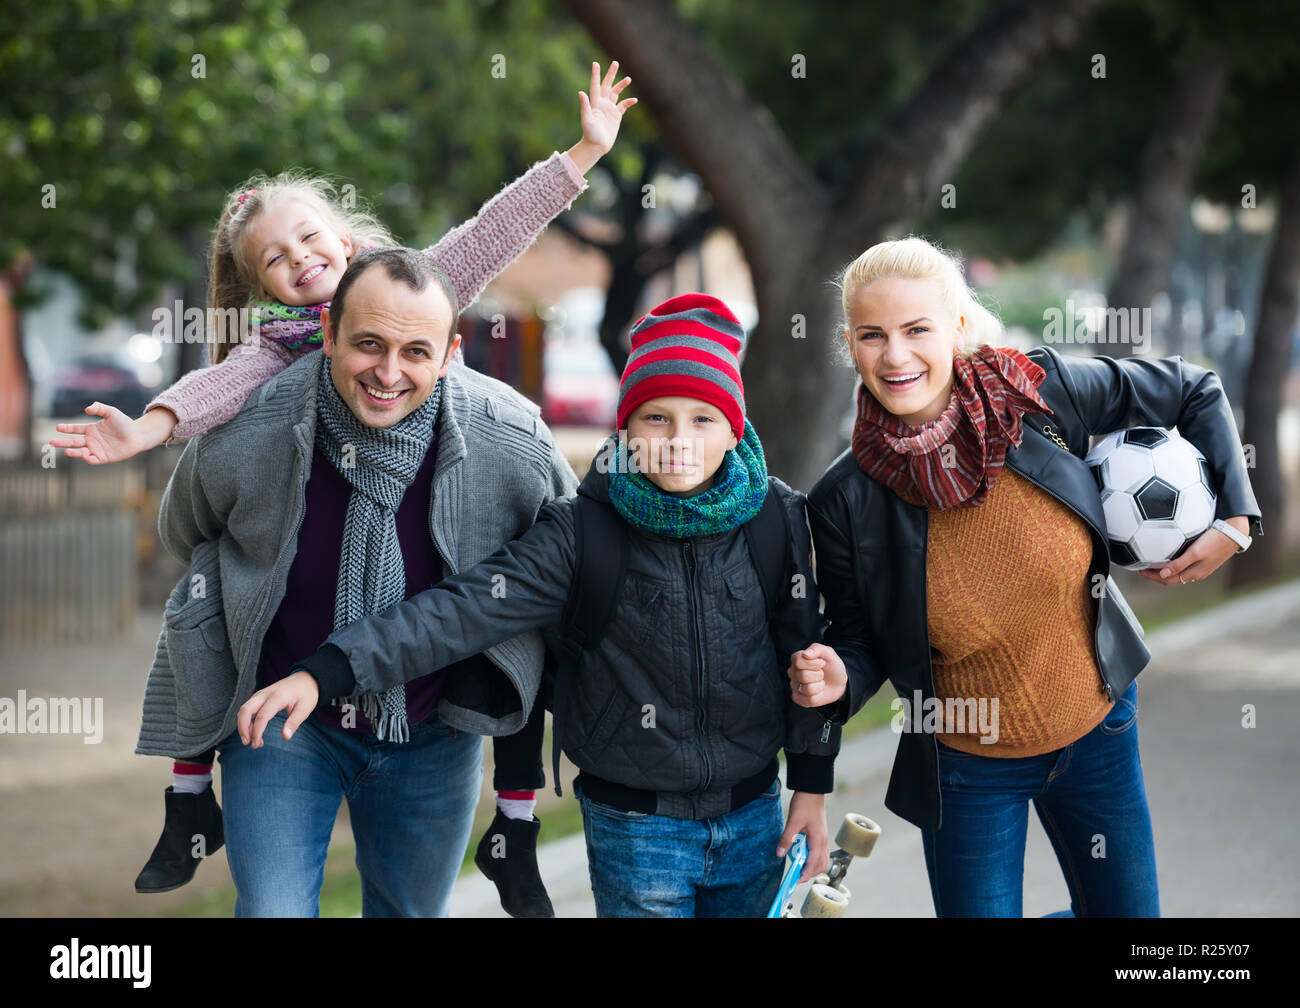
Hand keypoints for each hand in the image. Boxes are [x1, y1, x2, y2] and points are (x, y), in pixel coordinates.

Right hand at [50, 403, 174, 463]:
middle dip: (62, 442)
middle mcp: (91, 440)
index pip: (75, 429)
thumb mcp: (112, 412)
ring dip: (73, 451)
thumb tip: (87, 409)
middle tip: (51, 442)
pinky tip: (84, 454)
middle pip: (73, 441)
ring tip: (66, 451)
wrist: (138, 436)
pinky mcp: (103, 458)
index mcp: (91, 429)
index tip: (57, 427)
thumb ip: (100, 408)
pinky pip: (92, 460)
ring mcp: (96, 449)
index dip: (66, 428)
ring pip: (80, 451)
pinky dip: (87, 458)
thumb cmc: (125, 423)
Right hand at [237, 671, 318, 747]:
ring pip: (244, 709)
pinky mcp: (259, 696)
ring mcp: (261, 694)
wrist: (306, 678)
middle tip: (247, 743)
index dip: (257, 732)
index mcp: (278, 697)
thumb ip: (294, 722)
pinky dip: (247, 721)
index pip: (262, 716)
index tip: (257, 744)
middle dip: (242, 728)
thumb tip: (286, 737)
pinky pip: (248, 708)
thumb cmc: (306, 694)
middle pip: (245, 710)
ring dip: (244, 726)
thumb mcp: (305, 708)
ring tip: (254, 741)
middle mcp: (266, 694)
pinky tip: (254, 732)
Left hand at [567, 60, 635, 173]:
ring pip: (616, 94)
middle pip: (607, 86)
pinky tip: (634, 100)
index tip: (595, 63)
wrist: (596, 146)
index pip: (595, 85)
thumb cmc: (590, 134)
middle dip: (611, 75)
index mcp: (595, 103)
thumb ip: (585, 106)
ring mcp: (609, 110)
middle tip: (615, 63)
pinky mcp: (616, 117)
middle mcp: (602, 104)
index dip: (596, 75)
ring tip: (628, 79)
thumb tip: (581, 92)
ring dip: (621, 86)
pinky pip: (623, 106)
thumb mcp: (587, 120)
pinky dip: (628, 102)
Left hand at [777, 791, 827, 881]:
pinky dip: (812, 858)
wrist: (811, 790)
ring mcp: (823, 838)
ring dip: (811, 865)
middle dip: (809, 872)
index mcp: (818, 839)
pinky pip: (820, 852)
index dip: (805, 873)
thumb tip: (780, 854)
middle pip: (820, 865)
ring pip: (821, 859)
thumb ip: (787, 838)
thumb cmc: (804, 803)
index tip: (797, 880)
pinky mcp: (820, 835)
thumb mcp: (793, 821)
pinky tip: (802, 854)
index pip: (814, 863)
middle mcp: (823, 841)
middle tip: (796, 874)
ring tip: (798, 864)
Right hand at [788, 643, 846, 707]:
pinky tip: (819, 692)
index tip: (822, 663)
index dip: (814, 663)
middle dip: (819, 675)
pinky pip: (809, 700)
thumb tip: (806, 654)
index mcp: (797, 659)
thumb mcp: (829, 654)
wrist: (839, 682)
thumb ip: (818, 649)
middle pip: (803, 676)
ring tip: (820, 682)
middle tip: (822, 674)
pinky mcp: (798, 698)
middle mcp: (792, 672)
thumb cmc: (832, 666)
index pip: (798, 662)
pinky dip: (819, 696)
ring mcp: (794, 686)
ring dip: (820, 685)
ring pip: (808, 688)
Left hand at [1137, 515, 1250, 586]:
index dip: (1152, 577)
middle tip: (1141, 566)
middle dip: (1155, 574)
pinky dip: (1172, 562)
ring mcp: (1201, 566)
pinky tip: (1168, 554)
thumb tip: (1162, 574)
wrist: (1234, 532)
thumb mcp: (1196, 552)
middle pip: (1171, 577)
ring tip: (1151, 561)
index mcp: (1194, 573)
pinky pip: (1184, 564)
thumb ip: (1179, 563)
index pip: (1168, 580)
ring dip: (1164, 568)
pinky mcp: (1204, 558)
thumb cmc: (1215, 541)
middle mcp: (1196, 572)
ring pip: (1178, 571)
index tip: (1139, 570)